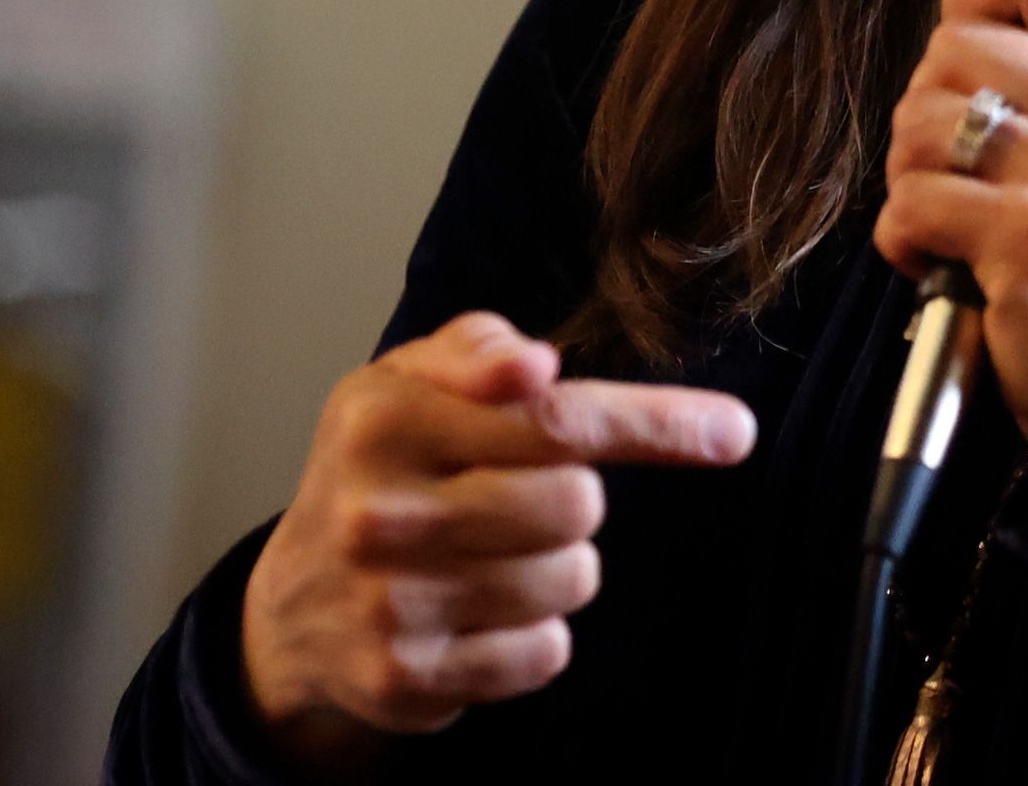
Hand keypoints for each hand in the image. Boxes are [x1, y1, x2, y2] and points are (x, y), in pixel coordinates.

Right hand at [240, 311, 756, 769]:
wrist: (292, 603)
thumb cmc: (384, 467)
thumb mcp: (410, 379)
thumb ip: (480, 345)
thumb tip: (536, 363)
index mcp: (385, 419)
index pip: (554, 419)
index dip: (656, 424)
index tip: (734, 432)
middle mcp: (378, 513)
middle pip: (576, 504)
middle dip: (578, 498)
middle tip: (524, 497)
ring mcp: (388, 604)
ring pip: (570, 580)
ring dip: (560, 566)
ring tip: (498, 555)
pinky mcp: (405, 681)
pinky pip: (544, 654)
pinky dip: (537, 635)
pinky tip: (483, 615)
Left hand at [876, 0, 1027, 474]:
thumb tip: (1025, 40)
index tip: (962, 37)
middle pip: (962, 44)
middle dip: (927, 102)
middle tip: (943, 160)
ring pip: (922, 121)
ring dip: (908, 172)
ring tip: (939, 216)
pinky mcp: (1027, 246)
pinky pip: (911, 206)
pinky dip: (902, 239)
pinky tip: (935, 266)